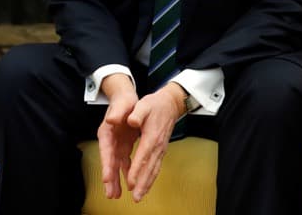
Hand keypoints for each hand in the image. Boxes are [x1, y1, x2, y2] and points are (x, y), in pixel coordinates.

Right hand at [97, 74, 139, 199]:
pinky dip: (125, 172)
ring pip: (115, 164)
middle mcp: (109, 140)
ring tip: (116, 194)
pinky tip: (127, 183)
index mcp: (107, 131)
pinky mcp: (123, 145)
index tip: (106, 178)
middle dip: (109, 178)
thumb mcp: (121, 104)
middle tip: (111, 194)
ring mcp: (116, 143)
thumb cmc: (123, 101)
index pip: (105, 150)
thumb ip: (116, 112)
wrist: (125, 98)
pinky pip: (124, 161)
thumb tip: (112, 120)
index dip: (106, 164)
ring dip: (116, 179)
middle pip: (108, 161)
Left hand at [124, 83, 185, 201]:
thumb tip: (131, 120)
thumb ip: (137, 113)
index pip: (143, 156)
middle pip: (150, 168)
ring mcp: (160, 150)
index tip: (131, 182)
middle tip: (136, 196)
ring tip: (140, 196)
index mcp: (151, 136)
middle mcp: (158, 146)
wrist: (170, 105)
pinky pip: (156, 167)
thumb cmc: (155, 105)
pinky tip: (146, 185)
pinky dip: (151, 178)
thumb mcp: (144, 105)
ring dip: (147, 184)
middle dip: (143, 183)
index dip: (137, 170)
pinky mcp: (160, 151)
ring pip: (154, 170)